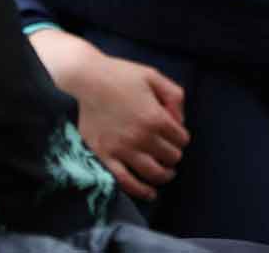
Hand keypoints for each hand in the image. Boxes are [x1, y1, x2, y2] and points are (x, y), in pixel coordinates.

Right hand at [70, 53, 189, 200]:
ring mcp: (122, 149)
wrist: (86, 79)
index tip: (176, 135)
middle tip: (170, 151)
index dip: (181, 137)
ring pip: (153, 173)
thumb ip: (174, 96)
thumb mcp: (153, 77)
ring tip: (166, 173)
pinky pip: (125, 181)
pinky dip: (140, 191)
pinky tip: (150, 193)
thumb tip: (180, 121)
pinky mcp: (105, 156)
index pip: (181, 139)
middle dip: (174, 154)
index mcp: (155, 117)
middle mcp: (141, 137)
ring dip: (164, 175)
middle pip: (170, 157)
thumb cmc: (121, 75)